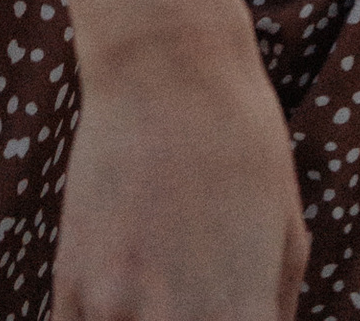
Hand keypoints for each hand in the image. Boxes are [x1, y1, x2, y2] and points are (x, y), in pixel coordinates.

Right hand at [0, 0, 307, 320]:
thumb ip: (274, 311)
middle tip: (190, 294)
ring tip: (155, 281)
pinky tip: (122, 289)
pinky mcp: (71, 286)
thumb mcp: (288, 237)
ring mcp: (115, 311)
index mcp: (241, 318)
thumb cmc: (245, 144)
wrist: (168, 63)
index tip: (232, 312)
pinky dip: (102, 320)